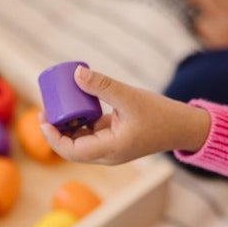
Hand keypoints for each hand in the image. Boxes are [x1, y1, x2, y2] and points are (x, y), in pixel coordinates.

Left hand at [39, 65, 209, 164]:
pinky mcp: (115, 138)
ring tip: (58, 104)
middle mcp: (107, 153)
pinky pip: (91, 133)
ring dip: (67, 125)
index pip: (71, 151)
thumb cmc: (161, 115)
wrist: (185, 127)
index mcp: (109, 149)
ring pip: (80, 140)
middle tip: (46, 108)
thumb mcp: (130, 97)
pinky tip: (75, 105)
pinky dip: (80, 121)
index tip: (43, 117)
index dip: (52, 137)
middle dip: (56, 130)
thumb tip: (76, 73)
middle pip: (71, 148)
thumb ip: (103, 85)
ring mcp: (110, 147)